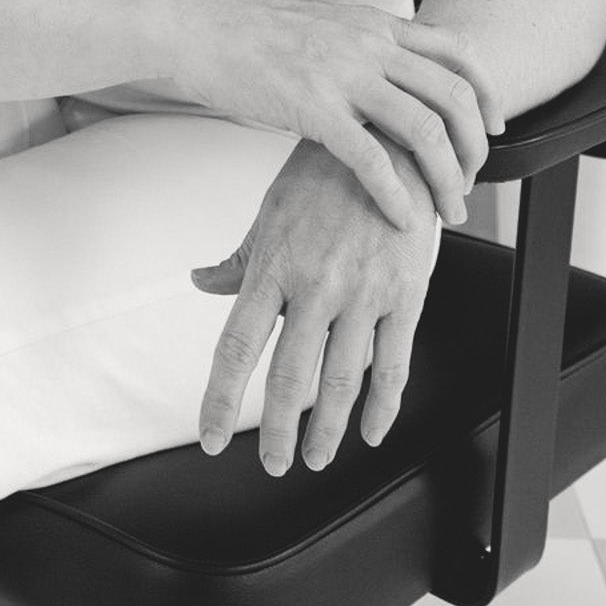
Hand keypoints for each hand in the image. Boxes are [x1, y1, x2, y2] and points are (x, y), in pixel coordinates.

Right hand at [179, 0, 501, 230]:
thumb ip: (362, 43)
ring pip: (425, 130)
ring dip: (446, 178)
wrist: (199, 27)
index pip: (458, 50)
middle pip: (453, 95)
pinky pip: (373, 159)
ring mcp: (343, 74)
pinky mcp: (313, 108)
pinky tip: (401, 219)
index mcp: (375, 24)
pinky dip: (397, 195)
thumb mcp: (324, 23)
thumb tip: (388, 69)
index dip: (488, 92)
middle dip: (476, 147)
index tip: (496, 127)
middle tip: (472, 183)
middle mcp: (369, 44)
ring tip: (449, 210)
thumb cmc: (251, 33)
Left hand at [190, 137, 437, 472]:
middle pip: (289, 376)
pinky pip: (393, 362)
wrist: (388, 139)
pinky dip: (384, 405)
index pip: (236, 346)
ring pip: (342, 379)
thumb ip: (239, 259)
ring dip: (327, 429)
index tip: (210, 437)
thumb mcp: (271, 212)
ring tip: (314, 458)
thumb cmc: (324, 174)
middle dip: (278, 431)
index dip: (220, 398)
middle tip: (274, 465)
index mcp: (273, 266)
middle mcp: (315, 284)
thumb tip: (200, 281)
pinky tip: (373, 429)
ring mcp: (362, 292)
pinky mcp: (405, 294)